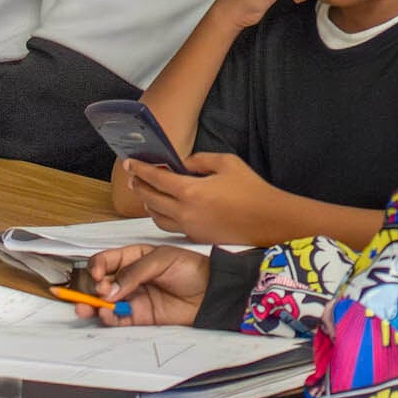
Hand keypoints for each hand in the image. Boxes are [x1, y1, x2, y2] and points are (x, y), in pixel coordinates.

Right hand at [83, 244, 210, 326]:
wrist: (209, 291)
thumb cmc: (190, 268)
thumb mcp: (162, 259)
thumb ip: (134, 272)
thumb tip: (110, 289)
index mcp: (133, 257)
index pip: (106, 261)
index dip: (97, 267)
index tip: (98, 274)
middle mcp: (128, 278)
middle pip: (100, 283)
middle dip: (92, 287)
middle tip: (99, 290)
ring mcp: (132, 297)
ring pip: (103, 303)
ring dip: (91, 305)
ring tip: (87, 307)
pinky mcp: (138, 316)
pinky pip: (117, 318)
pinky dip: (107, 317)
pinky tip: (106, 313)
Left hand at [125, 152, 290, 245]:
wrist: (268, 220)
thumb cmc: (251, 189)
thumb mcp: (227, 163)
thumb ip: (200, 160)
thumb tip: (183, 163)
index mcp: (191, 191)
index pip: (156, 179)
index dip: (140, 169)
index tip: (130, 162)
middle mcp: (184, 212)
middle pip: (150, 199)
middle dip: (139, 186)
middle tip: (134, 176)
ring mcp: (189, 227)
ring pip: (156, 217)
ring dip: (147, 203)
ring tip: (145, 193)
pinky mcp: (195, 237)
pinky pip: (169, 226)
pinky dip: (161, 216)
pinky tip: (163, 209)